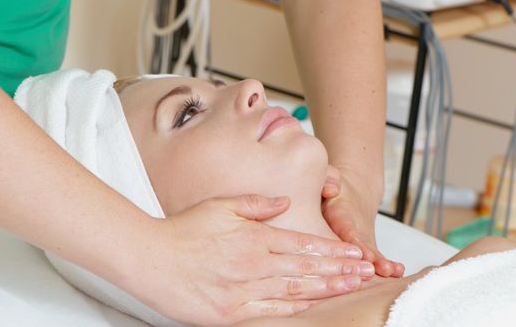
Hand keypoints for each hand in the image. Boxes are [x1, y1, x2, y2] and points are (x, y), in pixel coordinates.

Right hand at [122, 194, 371, 325]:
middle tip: (365, 271)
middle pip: (306, 269)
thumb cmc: (184, 229)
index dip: (332, 250)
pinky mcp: (231, 313)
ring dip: (326, 289)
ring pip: (295, 291)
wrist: (150, 258)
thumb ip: (256, 204)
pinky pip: (270, 313)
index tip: (354, 252)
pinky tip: (315, 307)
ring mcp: (244, 290)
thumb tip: (285, 202)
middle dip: (339, 270)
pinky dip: (295, 310)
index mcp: (254, 238)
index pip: (303, 245)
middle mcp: (254, 264)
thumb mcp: (221, 205)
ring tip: (351, 287)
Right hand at [321, 167, 404, 277]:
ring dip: (374, 265)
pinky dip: (382, 263)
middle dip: (360, 261)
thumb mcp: (327, 174)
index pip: (330, 232)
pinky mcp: (356, 250)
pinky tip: (398, 270)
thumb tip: (332, 189)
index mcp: (319, 220)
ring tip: (390, 270)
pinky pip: (369, 258)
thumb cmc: (331, 183)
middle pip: (343, 252)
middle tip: (376, 268)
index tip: (362, 252)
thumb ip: (328, 178)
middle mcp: (329, 238)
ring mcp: (344, 247)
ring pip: (358, 259)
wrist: (342, 193)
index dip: (347, 242)